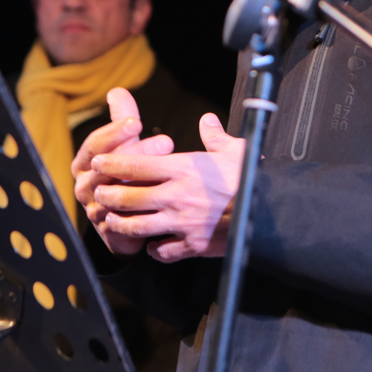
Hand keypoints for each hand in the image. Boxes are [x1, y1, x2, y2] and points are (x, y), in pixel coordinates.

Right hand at [72, 87, 173, 255]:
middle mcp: (85, 187)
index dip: (114, 132)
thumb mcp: (123, 144)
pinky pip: (125, 221)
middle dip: (136, 154)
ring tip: (170, 169)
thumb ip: (120, 118)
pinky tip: (165, 199)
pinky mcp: (110, 233)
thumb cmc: (125, 172)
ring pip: (117, 195)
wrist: (125, 218)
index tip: (137, 120)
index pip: (95, 144)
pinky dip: (144, 211)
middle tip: (165, 142)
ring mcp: (96, 211)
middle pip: (106, 169)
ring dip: (144, 181)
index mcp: (84, 163)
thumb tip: (117, 90)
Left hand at [92, 113, 244, 262]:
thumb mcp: (235, 150)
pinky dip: (154, 249)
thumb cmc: (252, 178)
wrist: (271, 213)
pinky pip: (163, 251)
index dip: (113, 162)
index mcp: (184, 169)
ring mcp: (182, 223)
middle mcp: (177, 196)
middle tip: (99, 193)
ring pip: (138, 226)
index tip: (99, 161)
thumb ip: (215, 136)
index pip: (137, 164)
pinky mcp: (193, 245)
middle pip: (129, 196)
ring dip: (121, 223)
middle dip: (109, 194)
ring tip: (112, 220)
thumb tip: (208, 121)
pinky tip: (152, 246)